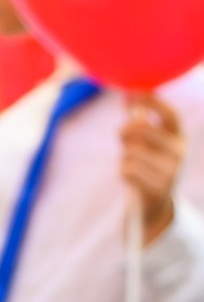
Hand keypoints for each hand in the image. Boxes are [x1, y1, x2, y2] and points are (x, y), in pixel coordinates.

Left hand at [120, 93, 183, 242]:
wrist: (156, 207)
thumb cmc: (148, 168)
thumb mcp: (150, 145)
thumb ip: (143, 123)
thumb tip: (130, 96)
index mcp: (180, 138)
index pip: (170, 114)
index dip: (151, 101)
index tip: (132, 94)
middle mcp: (180, 153)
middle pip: (142, 129)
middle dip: (125, 131)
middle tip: (122, 137)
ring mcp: (171, 172)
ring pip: (131, 151)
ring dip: (124, 156)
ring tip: (131, 164)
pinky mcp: (158, 188)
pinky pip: (127, 169)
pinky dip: (122, 171)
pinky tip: (131, 179)